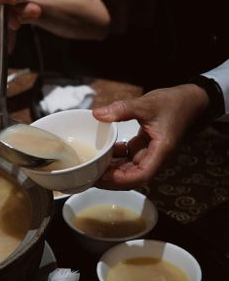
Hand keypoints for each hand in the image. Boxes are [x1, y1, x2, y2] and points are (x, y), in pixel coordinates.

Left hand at [92, 84, 209, 189]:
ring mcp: (149, 154)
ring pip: (129, 169)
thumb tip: (98, 114)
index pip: (141, 175)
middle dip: (111, 179)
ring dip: (112, 170)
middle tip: (90, 175)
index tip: (102, 177)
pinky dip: (115, 157)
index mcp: (160, 151)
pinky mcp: (144, 148)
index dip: (121, 180)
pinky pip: (128, 158)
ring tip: (92, 166)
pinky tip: (102, 152)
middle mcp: (155, 157)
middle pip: (132, 177)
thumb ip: (122, 109)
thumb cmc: (174, 103)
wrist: (189, 100)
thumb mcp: (147, 103)